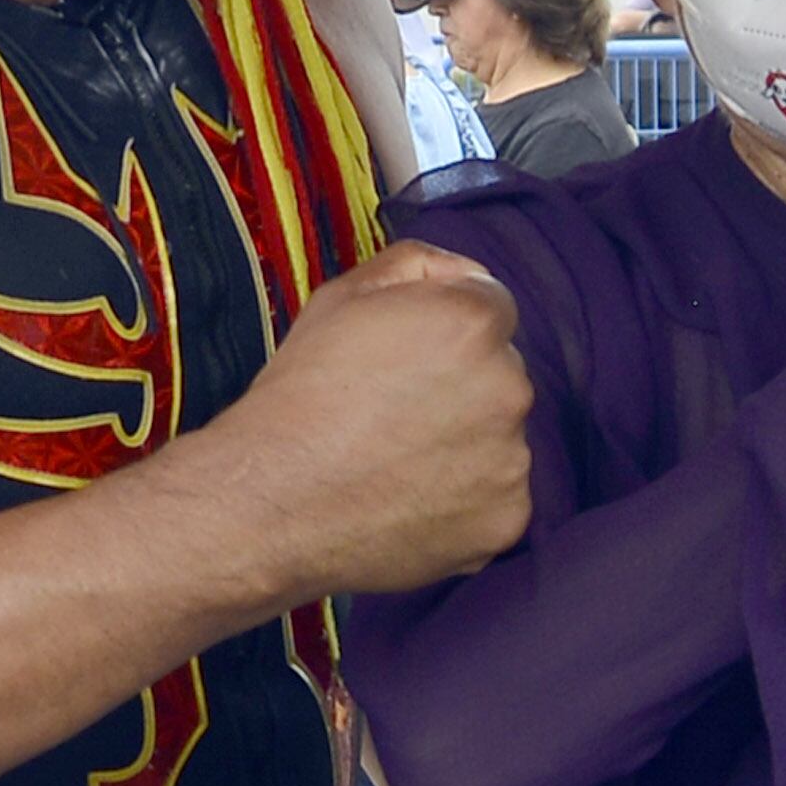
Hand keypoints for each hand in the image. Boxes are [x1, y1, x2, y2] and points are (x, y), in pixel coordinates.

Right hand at [209, 243, 533, 592]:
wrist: (273, 500)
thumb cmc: (301, 395)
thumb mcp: (342, 296)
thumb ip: (416, 266)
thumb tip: (462, 273)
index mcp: (473, 323)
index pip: (493, 307)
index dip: (449, 329)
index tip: (411, 357)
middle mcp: (509, 387)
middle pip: (501, 375)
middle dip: (463, 387)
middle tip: (396, 413)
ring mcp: (512, 460)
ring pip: (500, 439)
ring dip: (466, 444)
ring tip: (397, 462)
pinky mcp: (506, 519)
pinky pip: (497, 498)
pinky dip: (464, 501)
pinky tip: (410, 499)